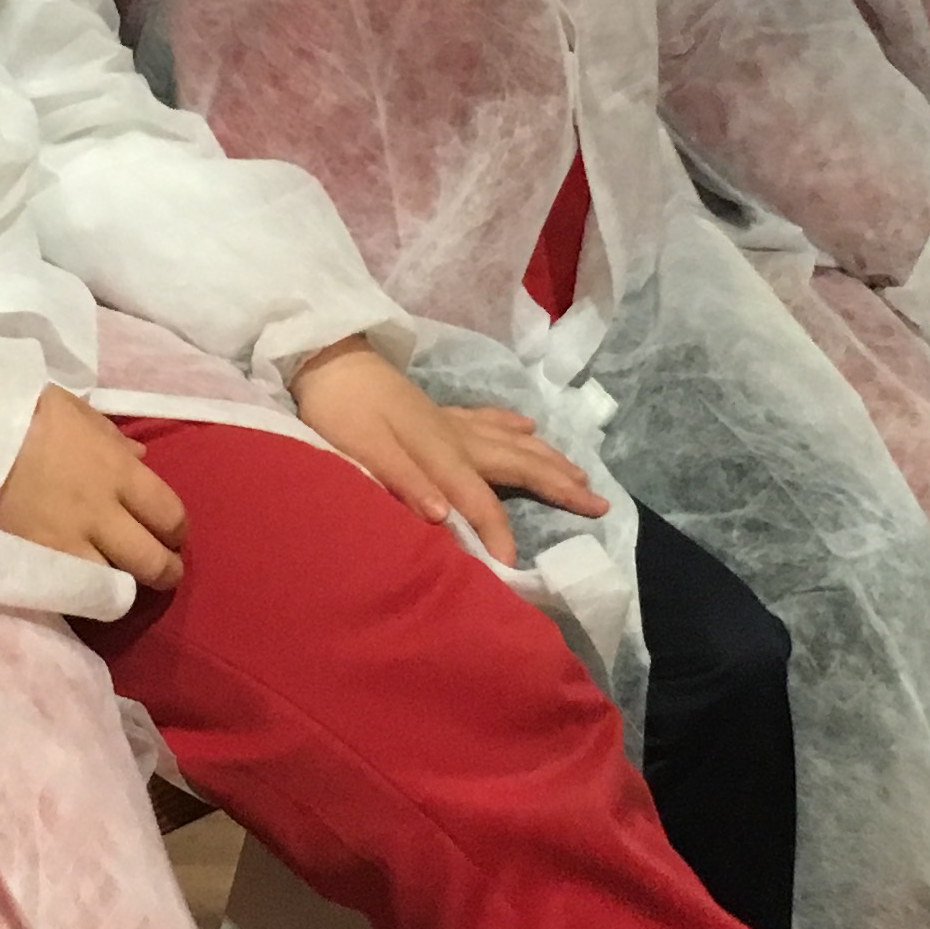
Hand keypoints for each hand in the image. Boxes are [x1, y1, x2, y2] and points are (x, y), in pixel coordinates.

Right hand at [0, 385, 187, 588]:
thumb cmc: (27, 414)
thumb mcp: (80, 414)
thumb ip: (114, 440)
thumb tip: (140, 459)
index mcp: (118, 472)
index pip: (170, 515)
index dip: (177, 530)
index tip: (172, 533)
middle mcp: (101, 514)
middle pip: (152, 562)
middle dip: (166, 572)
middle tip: (163, 572)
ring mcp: (67, 544)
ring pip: (115, 585)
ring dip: (124, 586)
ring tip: (121, 582)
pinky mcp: (34, 562)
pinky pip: (72, 590)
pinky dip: (83, 591)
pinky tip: (83, 585)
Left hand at [291, 338, 605, 566]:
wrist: (329, 359)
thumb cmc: (340, 410)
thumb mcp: (363, 449)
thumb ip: (403, 480)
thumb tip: (441, 516)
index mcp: (440, 453)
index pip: (479, 503)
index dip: (497, 536)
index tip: (512, 570)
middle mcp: (457, 437)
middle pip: (519, 465)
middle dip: (560, 486)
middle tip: (600, 504)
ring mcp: (452, 422)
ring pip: (514, 442)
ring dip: (550, 458)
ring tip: (581, 474)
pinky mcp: (439, 412)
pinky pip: (490, 420)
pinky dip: (514, 426)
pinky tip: (529, 426)